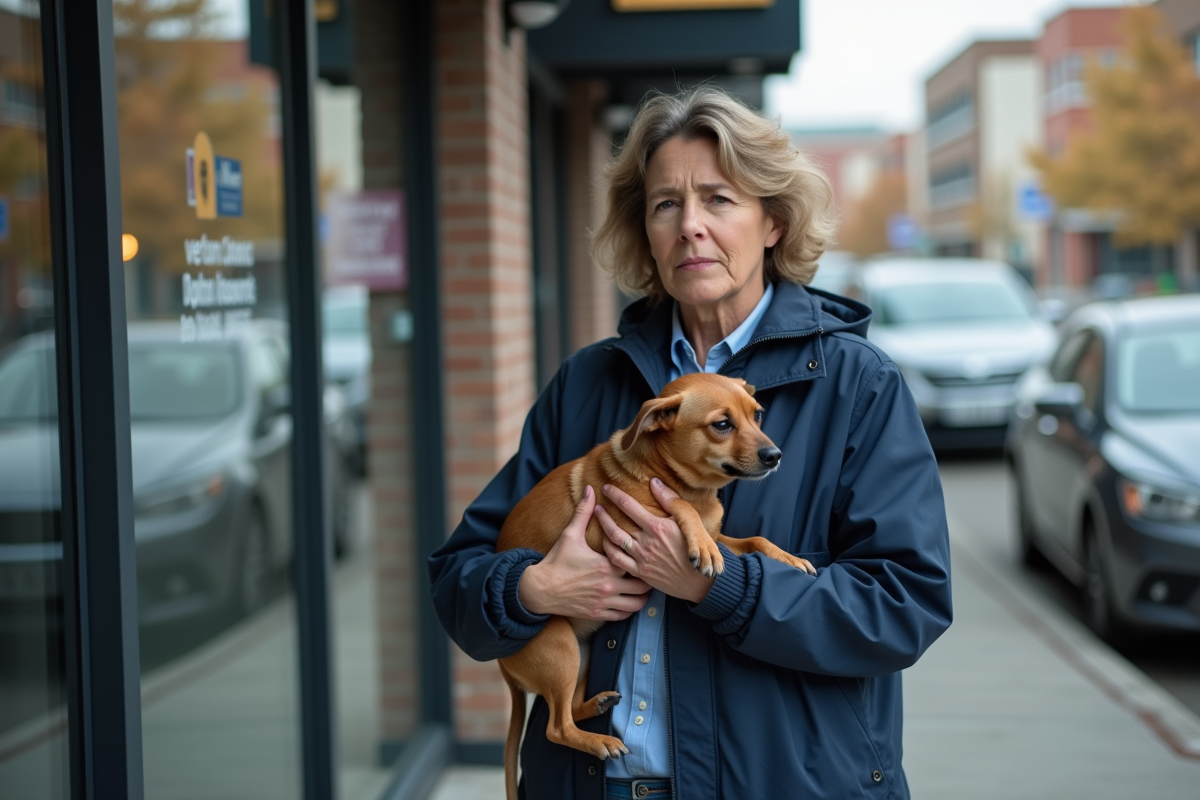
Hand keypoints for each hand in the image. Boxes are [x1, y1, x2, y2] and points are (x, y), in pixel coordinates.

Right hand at [518, 485, 651, 620]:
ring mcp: (604, 602)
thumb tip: (590, 488)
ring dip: (641, 596)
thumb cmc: (556, 560)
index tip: (644, 551)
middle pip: (642, 586)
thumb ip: (583, 511)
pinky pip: (622, 616)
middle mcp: (608, 586)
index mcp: (606, 565)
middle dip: (647, 578)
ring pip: (636, 604)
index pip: (636, 561)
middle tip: (647, 570)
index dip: (642, 557)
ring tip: (642, 588)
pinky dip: (629, 609)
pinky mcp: (598, 614)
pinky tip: (628, 601)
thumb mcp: (570, 534)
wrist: (539, 588)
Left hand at [595, 479, 715, 603]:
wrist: (700, 578)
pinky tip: (606, 542)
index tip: (606, 487)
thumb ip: (669, 499)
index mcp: (657, 526)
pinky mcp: (640, 572)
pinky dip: (608, 549)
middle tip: (595, 505)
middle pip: (616, 524)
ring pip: (614, 541)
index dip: (614, 494)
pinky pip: (617, 560)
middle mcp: (646, 542)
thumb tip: (653, 482)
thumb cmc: (698, 545)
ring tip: (597, 520)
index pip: (628, 505)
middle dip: (602, 512)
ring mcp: (642, 559)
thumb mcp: (688, 518)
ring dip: (603, 528)